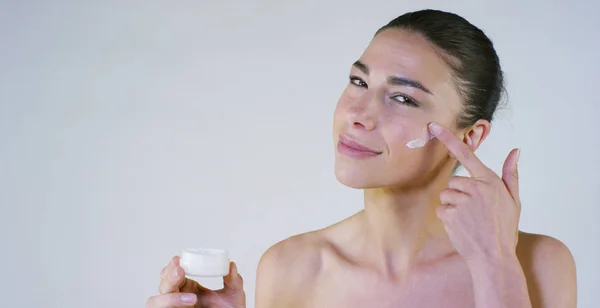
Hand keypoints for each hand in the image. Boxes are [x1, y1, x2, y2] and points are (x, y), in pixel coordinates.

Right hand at [146, 256, 245, 307]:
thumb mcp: (234, 294)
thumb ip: (234, 281)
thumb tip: (231, 265)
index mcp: (188, 286)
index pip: (172, 273)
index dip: (171, 265)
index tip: (179, 259)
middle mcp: (178, 296)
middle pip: (163, 284)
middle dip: (168, 276)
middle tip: (181, 271)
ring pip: (155, 301)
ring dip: (168, 296)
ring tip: (190, 296)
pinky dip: (170, 305)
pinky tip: (188, 301)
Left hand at [428, 122, 520, 261]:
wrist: (495, 257)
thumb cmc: (504, 228)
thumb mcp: (514, 200)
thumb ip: (511, 174)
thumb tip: (515, 151)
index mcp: (490, 181)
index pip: (467, 155)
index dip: (449, 139)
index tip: (434, 126)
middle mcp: (476, 188)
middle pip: (453, 182)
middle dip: (459, 194)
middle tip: (473, 211)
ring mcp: (463, 201)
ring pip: (445, 195)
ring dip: (452, 206)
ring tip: (468, 220)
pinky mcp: (451, 214)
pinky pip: (441, 209)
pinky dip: (447, 218)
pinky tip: (461, 226)